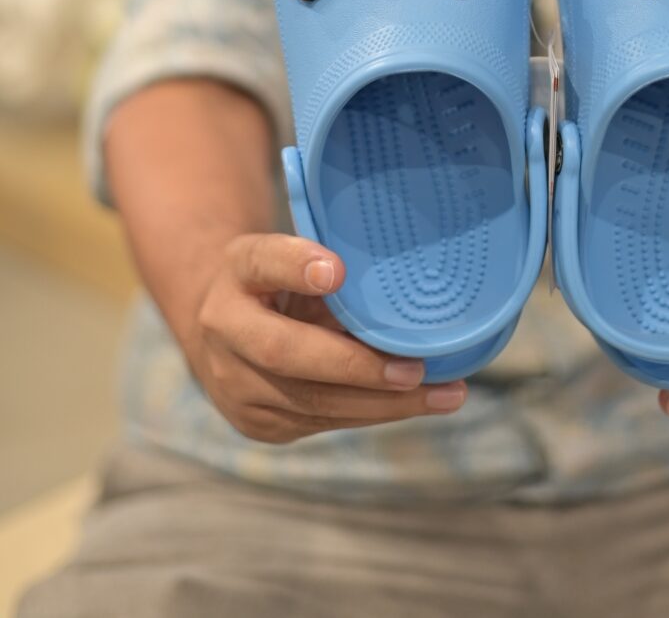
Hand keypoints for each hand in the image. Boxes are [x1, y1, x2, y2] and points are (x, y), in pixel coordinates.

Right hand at [186, 233, 466, 443]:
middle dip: (356, 367)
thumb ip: (318, 262)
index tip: (337, 270)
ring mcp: (237, 390)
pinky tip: (414, 403)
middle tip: (416, 370)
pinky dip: (372, 412)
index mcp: (234, 277)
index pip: (263, 264)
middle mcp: (226, 336)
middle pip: (286, 355)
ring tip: (443, 396)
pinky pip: (322, 421)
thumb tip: (384, 281)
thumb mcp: (285, 252)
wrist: (215, 331)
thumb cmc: (269, 281)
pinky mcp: (260, 425)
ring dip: (383, 403)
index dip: (297, 266)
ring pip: (312, 402)